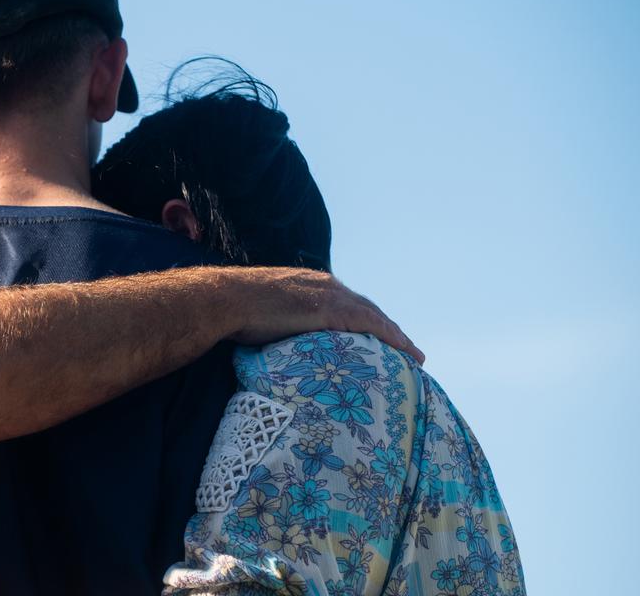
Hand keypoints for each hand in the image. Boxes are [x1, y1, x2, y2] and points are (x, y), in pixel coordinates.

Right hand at [230, 268, 424, 363]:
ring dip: (397, 336)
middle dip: (387, 327)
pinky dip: (391, 338)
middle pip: (367, 308)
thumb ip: (276, 324)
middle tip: (404, 348)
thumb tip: (271, 344)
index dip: (365, 319)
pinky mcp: (331, 310)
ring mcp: (330, 296)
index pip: (347, 302)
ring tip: (414, 356)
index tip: (376, 335)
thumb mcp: (261, 313)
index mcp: (310, 284)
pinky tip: (405, 353)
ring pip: (375, 316)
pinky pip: (372, 325)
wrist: (226, 300)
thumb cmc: (233, 310)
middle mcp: (325, 285)